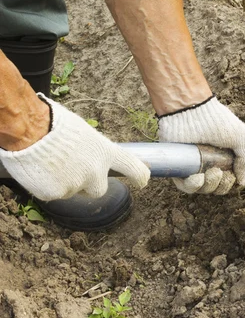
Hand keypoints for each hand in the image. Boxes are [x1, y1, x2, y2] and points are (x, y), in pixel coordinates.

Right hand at [0, 95, 150, 200]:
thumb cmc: (54, 123)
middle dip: (88, 184)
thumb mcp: (83, 133)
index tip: (143, 181)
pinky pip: (54, 194)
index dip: (139, 176)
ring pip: (73, 191)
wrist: (29, 131)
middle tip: (72, 170)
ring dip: (65, 182)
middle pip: (99, 189)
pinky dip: (47, 185)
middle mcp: (96, 171)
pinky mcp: (57, 194)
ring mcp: (77, 184)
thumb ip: (92, 150)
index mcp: (105, 152)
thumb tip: (91, 157)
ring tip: (51, 163)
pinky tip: (41, 170)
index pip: (132, 167)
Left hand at [158, 96, 244, 193]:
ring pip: (203, 189)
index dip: (233, 183)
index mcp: (226, 157)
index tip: (233, 174)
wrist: (190, 112)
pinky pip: (186, 187)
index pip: (231, 180)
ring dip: (210, 186)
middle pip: (218, 188)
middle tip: (220, 172)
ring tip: (211, 172)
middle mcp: (210, 163)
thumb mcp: (242, 138)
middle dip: (222, 186)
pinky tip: (197, 178)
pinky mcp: (179, 166)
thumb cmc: (217, 122)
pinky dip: (193, 187)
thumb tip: (241, 182)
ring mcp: (194, 166)